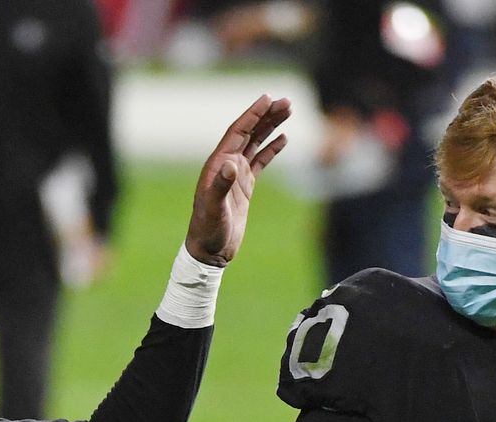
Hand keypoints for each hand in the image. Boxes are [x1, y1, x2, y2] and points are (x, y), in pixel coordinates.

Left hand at [186, 94, 290, 267]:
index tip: (267, 97)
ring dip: (271, 127)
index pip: (238, 132)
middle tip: (287, 101)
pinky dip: (271, 149)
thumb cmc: (208, 230)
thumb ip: (221, 186)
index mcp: (218, 164)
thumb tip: (232, 165)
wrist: (210, 251)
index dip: (252, 114)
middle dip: (267, 115)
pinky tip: (284, 138)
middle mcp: (227, 164)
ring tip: (288, 111)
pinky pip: (260, 161)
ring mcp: (236, 174)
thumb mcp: (214, 209)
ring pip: (256, 143)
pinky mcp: (245, 186)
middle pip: (249, 132)